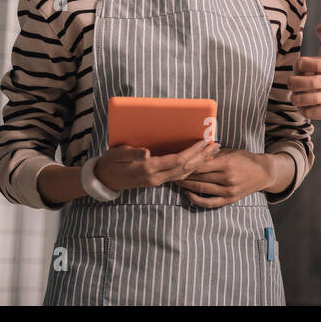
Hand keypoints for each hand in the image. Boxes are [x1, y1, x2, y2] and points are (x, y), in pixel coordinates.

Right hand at [94, 139, 219, 191]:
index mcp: (148, 169)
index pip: (177, 160)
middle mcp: (156, 177)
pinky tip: (199, 162)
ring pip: (184, 173)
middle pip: (185, 168)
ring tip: (212, 152)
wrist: (103, 179)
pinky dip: (192, 168)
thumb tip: (146, 153)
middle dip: (202, 156)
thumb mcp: (117, 154)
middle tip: (217, 145)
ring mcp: (157, 181)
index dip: (193, 151)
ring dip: (200, 163)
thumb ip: (132, 154)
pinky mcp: (157, 181)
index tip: (204, 141)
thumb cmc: (110, 162)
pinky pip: (179, 176)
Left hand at [177, 148, 276, 207]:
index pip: (201, 165)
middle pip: (199, 177)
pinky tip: (188, 194)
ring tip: (176, 182)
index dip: (187, 165)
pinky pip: (209, 202)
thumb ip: (215, 153)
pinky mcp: (229, 199)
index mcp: (227, 163)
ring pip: (201, 189)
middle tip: (171, 173)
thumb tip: (196, 152)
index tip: (176, 164)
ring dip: (187, 185)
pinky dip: (196, 199)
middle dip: (183, 175)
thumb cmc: (246, 159)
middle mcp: (227, 178)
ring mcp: (228, 190)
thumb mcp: (232, 151)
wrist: (263, 173)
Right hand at [287, 56, 320, 118]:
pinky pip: (308, 112)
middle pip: (292, 82)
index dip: (316, 65)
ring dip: (317, 97)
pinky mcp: (304, 111)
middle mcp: (296, 83)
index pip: (300, 64)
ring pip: (297, 99)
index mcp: (302, 69)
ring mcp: (298, 98)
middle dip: (313, 82)